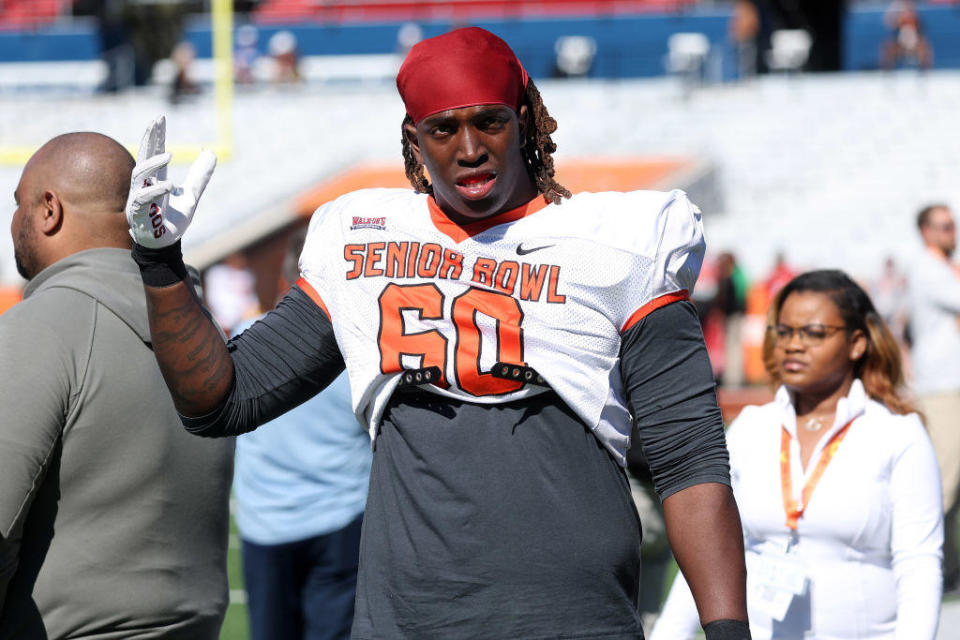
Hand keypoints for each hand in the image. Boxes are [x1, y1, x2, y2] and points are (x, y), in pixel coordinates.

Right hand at [126, 115, 215, 247]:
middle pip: (143, 156)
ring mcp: (138, 198)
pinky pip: (143, 199)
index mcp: (155, 179)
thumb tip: (211, 152)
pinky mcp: (138, 214)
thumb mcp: (192, 195)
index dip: (156, 135)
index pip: (154, 152)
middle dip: (148, 138)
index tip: (160, 118)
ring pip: (139, 175)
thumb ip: (200, 176)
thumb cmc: (173, 219)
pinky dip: (155, 191)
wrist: (167, 244)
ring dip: (153, 163)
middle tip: (155, 122)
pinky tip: (168, 185)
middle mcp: (143, 185)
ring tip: (169, 154)